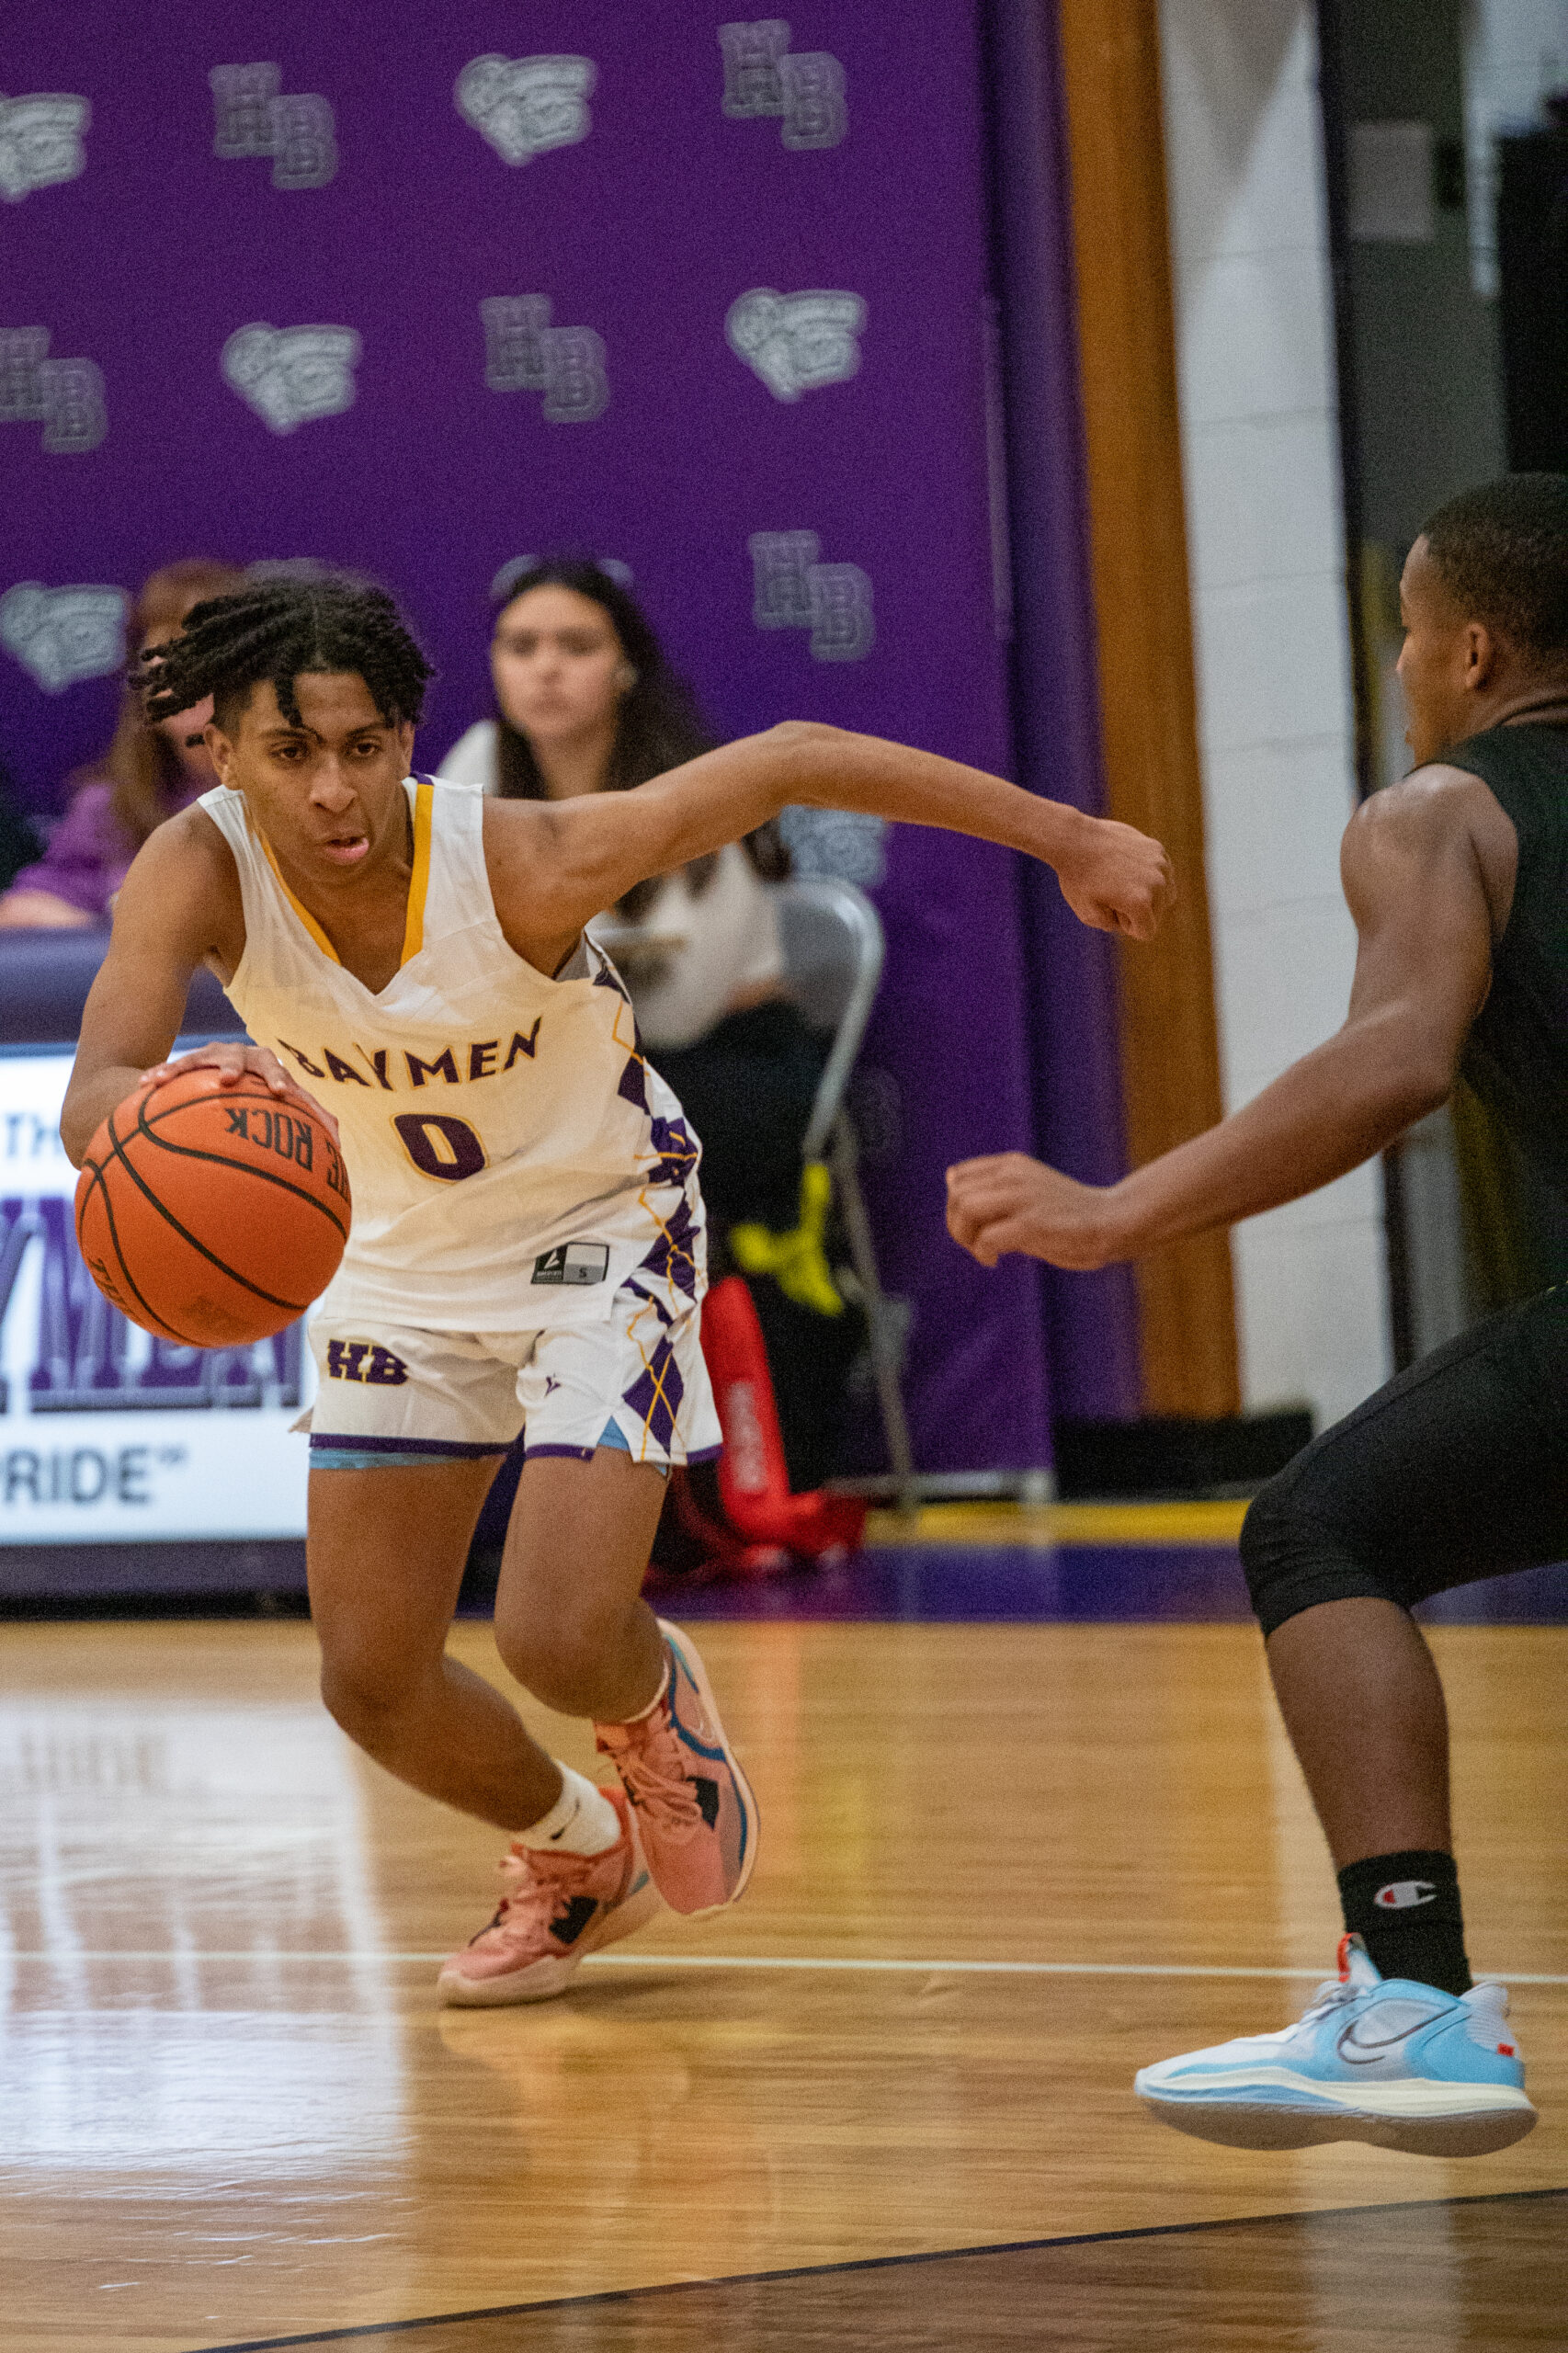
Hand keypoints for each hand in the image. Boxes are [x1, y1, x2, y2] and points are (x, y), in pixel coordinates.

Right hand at [141, 1043, 339, 1145]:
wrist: (236, 1069)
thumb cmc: (267, 1092)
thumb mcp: (287, 1104)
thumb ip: (311, 1119)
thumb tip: (339, 1144)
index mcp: (270, 1067)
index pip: (278, 1072)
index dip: (278, 1080)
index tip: (278, 1093)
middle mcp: (244, 1056)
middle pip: (241, 1057)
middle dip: (235, 1065)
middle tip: (228, 1079)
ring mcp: (216, 1055)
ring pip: (200, 1057)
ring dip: (185, 1066)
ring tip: (167, 1078)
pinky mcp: (192, 1061)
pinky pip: (175, 1068)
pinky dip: (161, 1074)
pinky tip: (144, 1084)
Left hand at [946, 1152, 1124, 1269]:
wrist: (1114, 1220)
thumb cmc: (1069, 1214)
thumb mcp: (1028, 1191)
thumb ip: (995, 1189)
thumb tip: (951, 1181)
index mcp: (1011, 1165)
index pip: (958, 1176)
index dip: (955, 1206)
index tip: (973, 1227)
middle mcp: (1014, 1175)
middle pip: (957, 1193)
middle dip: (956, 1225)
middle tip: (975, 1245)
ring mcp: (1023, 1197)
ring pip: (966, 1208)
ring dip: (965, 1237)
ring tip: (983, 1252)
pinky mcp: (1033, 1223)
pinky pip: (987, 1237)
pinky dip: (982, 1252)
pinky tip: (994, 1260)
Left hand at [1057, 816, 1173, 939]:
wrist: (1075, 839)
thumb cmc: (1077, 878)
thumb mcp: (1087, 913)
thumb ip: (1110, 925)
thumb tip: (1126, 923)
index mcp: (1140, 903)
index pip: (1146, 932)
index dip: (1126, 927)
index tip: (1109, 909)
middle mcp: (1156, 883)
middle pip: (1158, 914)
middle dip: (1138, 910)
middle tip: (1112, 894)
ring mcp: (1159, 863)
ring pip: (1166, 893)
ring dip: (1149, 893)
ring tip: (1123, 883)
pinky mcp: (1157, 848)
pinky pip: (1163, 872)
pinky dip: (1150, 874)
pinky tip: (1127, 867)